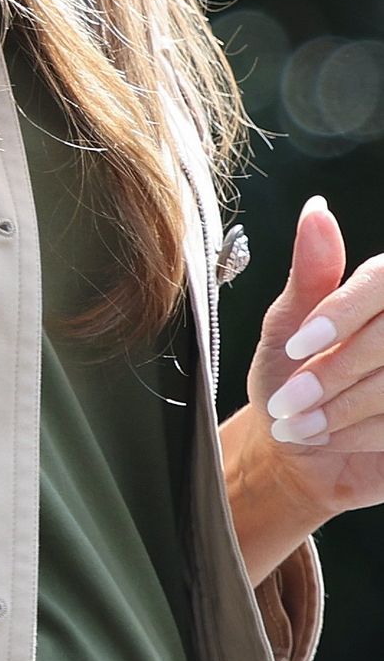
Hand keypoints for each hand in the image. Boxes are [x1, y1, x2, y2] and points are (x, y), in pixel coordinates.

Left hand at [241, 197, 383, 531]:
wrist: (297, 449)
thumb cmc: (289, 375)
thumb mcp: (286, 323)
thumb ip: (309, 274)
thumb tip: (316, 211)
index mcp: (378, 292)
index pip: (380, 282)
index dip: (341, 313)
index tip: (296, 344)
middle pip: (383, 339)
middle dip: (331, 373)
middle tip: (285, 400)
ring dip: (338, 409)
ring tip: (297, 423)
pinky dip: (356, 434)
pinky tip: (326, 437)